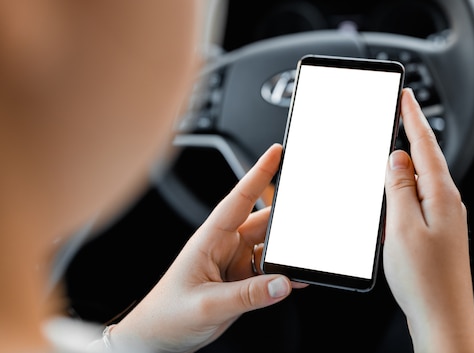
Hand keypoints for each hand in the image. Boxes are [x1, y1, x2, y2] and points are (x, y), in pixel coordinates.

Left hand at [109, 143, 304, 352]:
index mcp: (209, 239)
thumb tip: (282, 283)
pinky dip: (283, 275)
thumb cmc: (166, 316)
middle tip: (304, 227)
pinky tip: (294, 280)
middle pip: (262, 224)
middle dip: (285, 223)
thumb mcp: (207, 306)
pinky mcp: (241, 281)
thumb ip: (247, 296)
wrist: (157, 339)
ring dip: (285, 255)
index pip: (238, 199)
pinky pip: (269, 272)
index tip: (276, 152)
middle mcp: (224, 246)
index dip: (258, 173)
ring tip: (299, 264)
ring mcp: (234, 264)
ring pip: (269, 249)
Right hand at [383, 89, 473, 352]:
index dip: (413, 117)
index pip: (426, 145)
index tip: (406, 95)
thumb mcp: (403, 227)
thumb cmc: (425, 281)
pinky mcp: (438, 233)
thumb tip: (398, 158)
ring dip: (406, 163)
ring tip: (388, 150)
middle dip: (411, 134)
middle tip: (395, 113)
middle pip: (427, 158)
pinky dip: (404, 188)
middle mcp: (448, 203)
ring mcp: (445, 218)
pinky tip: (393, 194)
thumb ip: (399, 188)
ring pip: (422, 180)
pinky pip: (419, 199)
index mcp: (441, 196)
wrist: (444, 318)